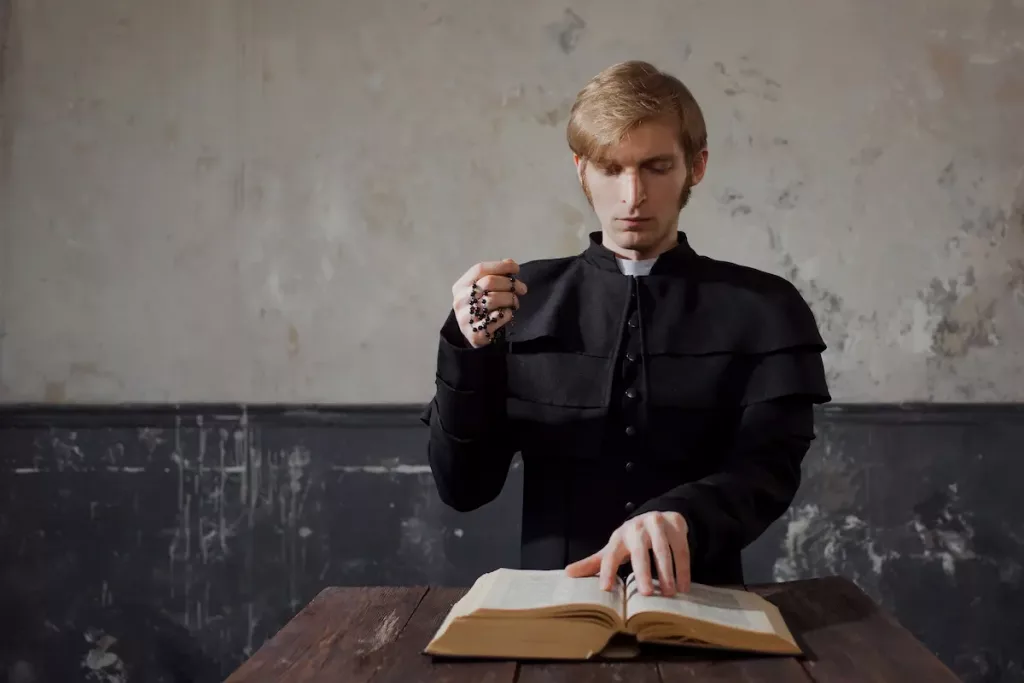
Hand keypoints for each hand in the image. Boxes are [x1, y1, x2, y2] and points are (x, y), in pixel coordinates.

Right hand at [452, 259, 527, 347]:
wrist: (474, 335)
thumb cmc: (481, 308)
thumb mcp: (483, 290)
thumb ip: (495, 275)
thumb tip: (509, 262)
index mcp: (460, 286)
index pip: (480, 269)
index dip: (500, 266)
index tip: (516, 268)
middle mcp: (460, 300)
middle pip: (488, 282)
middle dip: (510, 283)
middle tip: (522, 289)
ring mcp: (466, 318)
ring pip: (493, 299)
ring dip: (511, 299)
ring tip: (515, 302)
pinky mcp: (475, 333)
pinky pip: (498, 317)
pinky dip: (507, 313)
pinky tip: (507, 313)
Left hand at [564, 511, 690, 596]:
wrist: (659, 515)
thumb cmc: (632, 539)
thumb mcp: (613, 549)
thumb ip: (594, 563)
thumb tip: (568, 573)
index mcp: (619, 537)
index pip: (610, 555)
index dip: (607, 571)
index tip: (606, 588)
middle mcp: (637, 528)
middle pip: (639, 552)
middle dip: (642, 572)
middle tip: (645, 594)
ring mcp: (657, 525)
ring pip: (663, 550)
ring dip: (667, 572)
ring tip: (669, 593)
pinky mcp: (675, 525)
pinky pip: (681, 549)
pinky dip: (683, 569)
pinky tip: (684, 586)